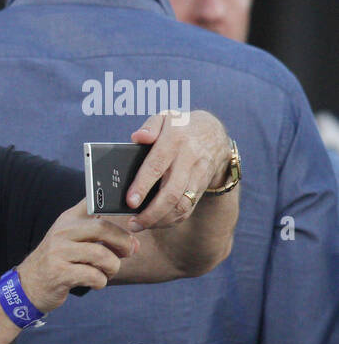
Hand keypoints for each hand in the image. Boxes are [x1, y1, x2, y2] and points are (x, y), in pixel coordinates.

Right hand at [16, 199, 140, 311]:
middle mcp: (62, 231)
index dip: (113, 202)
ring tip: (108, 272)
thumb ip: (98, 233)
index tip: (129, 213)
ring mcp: (58, 252)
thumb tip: (134, 243)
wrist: (28, 285)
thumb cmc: (59, 261)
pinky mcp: (58, 273)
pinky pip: (93, 276)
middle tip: (128, 252)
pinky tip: (95, 282)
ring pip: (102, 255)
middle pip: (103, 228)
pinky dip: (101, 282)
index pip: (92, 201)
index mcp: (68, 219)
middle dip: (123, 243)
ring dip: (113, 267)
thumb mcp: (70, 238)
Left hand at [124, 110, 232, 231]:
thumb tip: (137, 137)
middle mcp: (188, 159)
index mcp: (175, 140)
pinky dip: (172, 220)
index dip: (143, 185)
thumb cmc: (180, 128)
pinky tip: (156, 223)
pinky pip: (189, 208)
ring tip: (140, 225)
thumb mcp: (166, 118)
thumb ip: (150, 126)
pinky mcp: (202, 186)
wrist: (214, 134)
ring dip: (161, 220)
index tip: (130, 201)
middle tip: (133, 223)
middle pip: (172, 192)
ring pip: (182, 204)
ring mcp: (198, 175)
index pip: (157, 165)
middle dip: (151, 212)